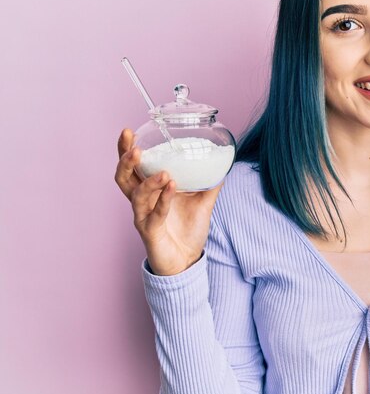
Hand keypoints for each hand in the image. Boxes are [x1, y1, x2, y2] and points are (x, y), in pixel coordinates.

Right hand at [114, 128, 222, 275]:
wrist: (186, 261)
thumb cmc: (187, 230)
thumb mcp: (202, 202)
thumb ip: (210, 183)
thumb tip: (223, 163)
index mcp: (149, 191)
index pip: (132, 167)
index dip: (126, 149)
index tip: (129, 131)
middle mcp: (141, 202)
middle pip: (123, 178)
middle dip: (125, 160)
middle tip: (135, 147)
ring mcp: (143, 217)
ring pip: (136, 196)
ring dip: (149, 181)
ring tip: (165, 172)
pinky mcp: (150, 233)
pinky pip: (154, 215)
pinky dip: (163, 200)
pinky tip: (173, 188)